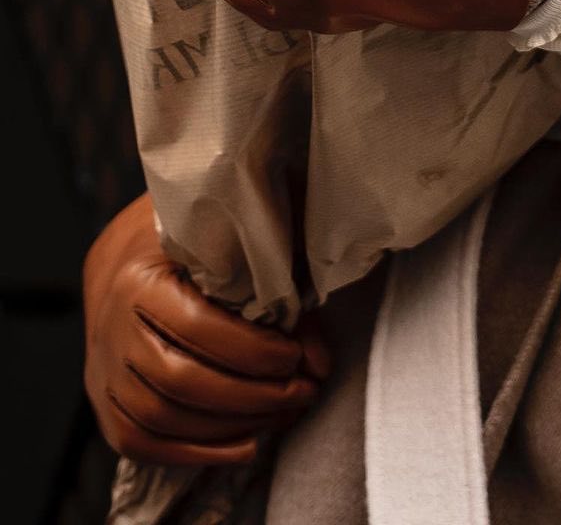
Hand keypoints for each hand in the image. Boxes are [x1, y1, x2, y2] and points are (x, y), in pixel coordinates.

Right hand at [83, 193, 329, 465]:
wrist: (128, 258)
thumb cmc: (196, 247)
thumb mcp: (235, 248)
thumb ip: (279, 293)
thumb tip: (318, 361)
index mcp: (140, 280)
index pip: (197, 328)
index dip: (253, 350)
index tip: (296, 355)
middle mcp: (112, 329)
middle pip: (180, 381)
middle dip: (252, 395)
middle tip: (304, 390)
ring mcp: (104, 372)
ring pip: (162, 418)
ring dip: (234, 425)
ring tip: (285, 412)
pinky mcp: (108, 405)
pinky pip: (146, 443)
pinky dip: (201, 452)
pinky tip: (249, 442)